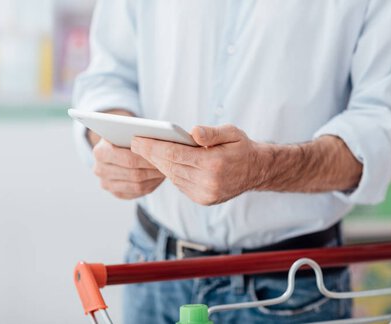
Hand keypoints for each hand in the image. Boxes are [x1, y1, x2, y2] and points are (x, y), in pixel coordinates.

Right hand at [93, 139, 165, 199]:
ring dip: (154, 179)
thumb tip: (160, 138)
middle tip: (170, 166)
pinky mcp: (116, 193)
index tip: (164, 156)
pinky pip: (137, 193)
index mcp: (100, 152)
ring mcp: (106, 183)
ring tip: (167, 171)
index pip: (128, 159)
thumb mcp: (127, 129)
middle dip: (153, 170)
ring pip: (137, 186)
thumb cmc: (124, 135)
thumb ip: (138, 133)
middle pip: (133, 174)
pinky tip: (159, 179)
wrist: (113, 146)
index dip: (148, 159)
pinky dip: (150, 186)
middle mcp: (99, 170)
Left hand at [131, 124, 263, 205]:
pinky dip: (171, 173)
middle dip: (150, 155)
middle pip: (170, 166)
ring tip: (144, 152)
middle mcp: (209, 182)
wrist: (256, 171)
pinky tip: (162, 163)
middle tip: (134, 144)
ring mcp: (205, 194)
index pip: (175, 154)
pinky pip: (180, 184)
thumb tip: (193, 132)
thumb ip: (212, 132)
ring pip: (173, 177)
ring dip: (158, 165)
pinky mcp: (203, 200)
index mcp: (214, 163)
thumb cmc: (241, 147)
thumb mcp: (232, 132)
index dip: (153, 146)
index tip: (137, 139)